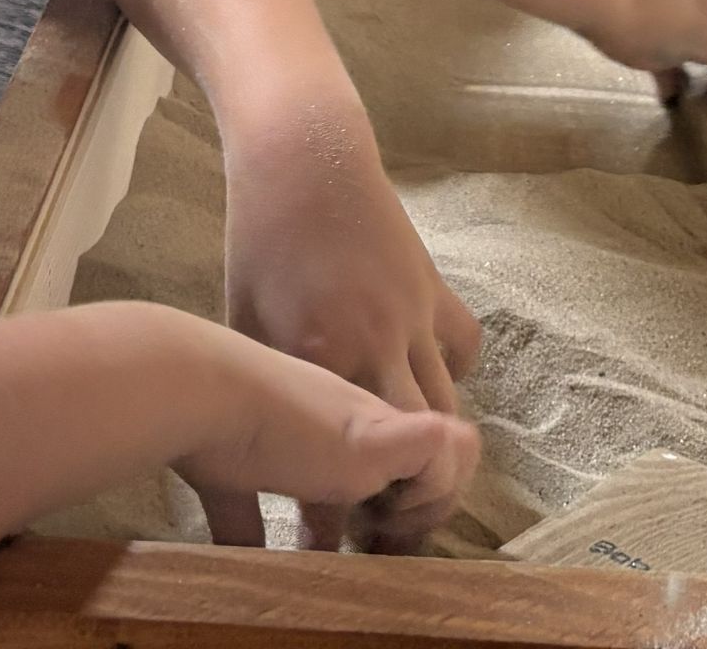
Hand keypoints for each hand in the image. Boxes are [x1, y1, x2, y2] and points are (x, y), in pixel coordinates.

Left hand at [222, 108, 480, 546]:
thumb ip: (266, 393)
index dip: (335, 523)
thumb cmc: (260, 242)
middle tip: (382, 529)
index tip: (327, 550)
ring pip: (447, 412)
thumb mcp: (245, 324)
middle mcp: (376, 343)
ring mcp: (412, 314)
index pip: (339, 466)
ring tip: (407, 478)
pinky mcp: (433, 288)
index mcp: (321, 356)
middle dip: (403, 507)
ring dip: (432, 455)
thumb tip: (258, 467)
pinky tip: (423, 382)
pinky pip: (462, 351)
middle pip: (413, 454)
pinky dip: (450, 375)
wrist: (302, 155)